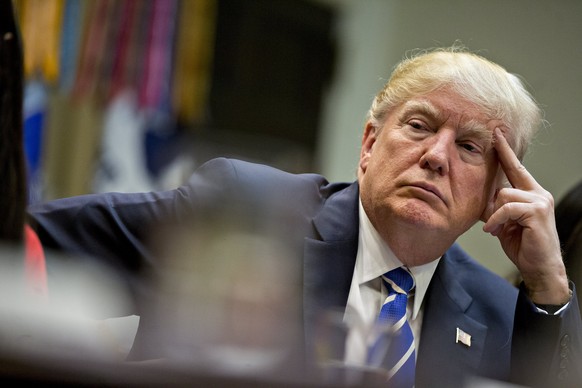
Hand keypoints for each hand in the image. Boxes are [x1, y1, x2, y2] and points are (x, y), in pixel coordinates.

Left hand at [483, 128, 569, 304]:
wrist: (539, 267)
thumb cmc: (523, 245)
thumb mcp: (504, 222)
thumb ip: (497, 206)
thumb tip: (482, 196)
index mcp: (531, 193)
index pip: (516, 167)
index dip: (506, 151)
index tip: (497, 133)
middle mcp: (539, 193)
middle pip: (509, 176)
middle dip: (498, 178)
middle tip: (493, 184)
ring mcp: (540, 201)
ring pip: (504, 194)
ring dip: (494, 214)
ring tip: (496, 229)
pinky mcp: (537, 211)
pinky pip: (506, 208)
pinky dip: (497, 220)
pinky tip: (494, 231)